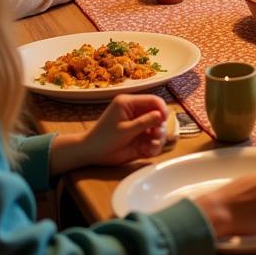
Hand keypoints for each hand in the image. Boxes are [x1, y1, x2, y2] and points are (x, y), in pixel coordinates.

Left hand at [50, 95, 168, 174]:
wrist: (91, 154)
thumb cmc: (104, 139)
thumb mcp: (125, 130)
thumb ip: (144, 122)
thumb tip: (161, 115)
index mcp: (129, 103)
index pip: (153, 100)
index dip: (162, 109)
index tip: (164, 120)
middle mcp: (137, 112)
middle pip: (159, 114)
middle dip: (160, 126)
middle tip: (156, 136)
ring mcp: (139, 125)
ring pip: (159, 128)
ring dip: (159, 137)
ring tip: (152, 145)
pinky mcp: (141, 137)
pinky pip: (154, 140)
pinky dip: (154, 146)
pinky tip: (148, 151)